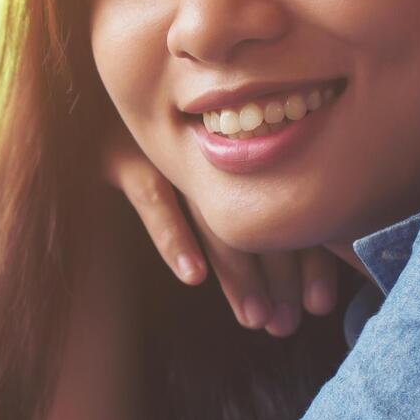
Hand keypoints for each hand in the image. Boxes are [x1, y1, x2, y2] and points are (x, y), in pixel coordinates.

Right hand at [102, 133, 339, 336]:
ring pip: (211, 218)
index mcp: (245, 145)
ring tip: (254, 317)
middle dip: (278, 277)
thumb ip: (257, 180)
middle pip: (254, 219)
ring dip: (237, 272)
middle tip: (288, 325)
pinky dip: (172, 236)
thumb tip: (316, 241)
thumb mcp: (211, 151)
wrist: (98, 94)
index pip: (287, 205)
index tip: (320, 304)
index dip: (309, 256)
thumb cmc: (164, 129)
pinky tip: (193, 275)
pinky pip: (152, 197)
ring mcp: (169, 149)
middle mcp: (214, 146)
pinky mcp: (124, 155)